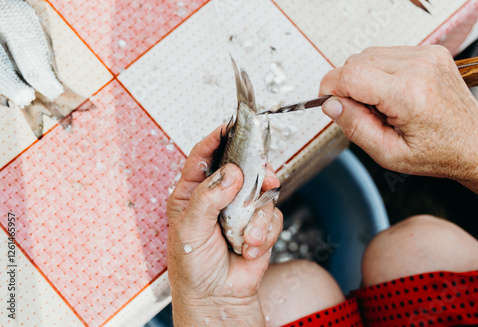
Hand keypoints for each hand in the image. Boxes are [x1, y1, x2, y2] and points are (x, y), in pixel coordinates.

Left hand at [167, 125, 282, 325]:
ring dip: (256, 218)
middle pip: (240, 167)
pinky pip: (272, 216)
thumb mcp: (190, 229)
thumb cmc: (193, 265)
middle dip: (253, 173)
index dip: (216, 139)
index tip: (230, 126)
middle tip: (262, 177)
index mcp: (192, 192)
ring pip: (261, 192)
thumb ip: (208, 197)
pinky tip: (250, 247)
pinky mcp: (260, 224)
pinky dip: (264, 233)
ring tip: (245, 238)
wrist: (217, 297)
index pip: (204, 157)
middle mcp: (218, 197)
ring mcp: (241, 210)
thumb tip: (231, 172)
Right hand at [319, 45, 477, 183]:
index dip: (330, 88)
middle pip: (356, 61)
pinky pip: (387, 54)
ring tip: (381, 104)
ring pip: (369, 55)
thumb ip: (354, 127)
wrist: (474, 143)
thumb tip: (330, 105)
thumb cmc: (437, 152)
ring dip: (364, 78)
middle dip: (347, 86)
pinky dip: (380, 72)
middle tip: (362, 112)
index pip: (350, 75)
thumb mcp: (388, 153)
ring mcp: (426, 56)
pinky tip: (392, 92)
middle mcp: (418, 68)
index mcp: (407, 94)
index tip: (328, 102)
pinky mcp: (429, 52)